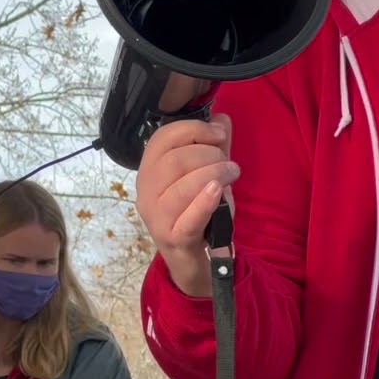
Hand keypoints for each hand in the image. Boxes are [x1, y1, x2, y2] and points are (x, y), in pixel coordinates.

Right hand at [135, 114, 239, 297]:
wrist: (196, 261)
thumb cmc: (198, 214)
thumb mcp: (207, 176)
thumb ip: (214, 147)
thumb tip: (221, 118)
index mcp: (149, 172)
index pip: (161, 139)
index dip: (192, 130)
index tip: (219, 134)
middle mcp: (146, 193)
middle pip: (173, 161)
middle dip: (207, 154)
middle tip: (228, 162)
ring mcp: (157, 217)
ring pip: (181, 187)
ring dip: (213, 174)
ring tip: (232, 173)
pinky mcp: (174, 239)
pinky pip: (188, 217)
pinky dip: (204, 201)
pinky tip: (217, 191)